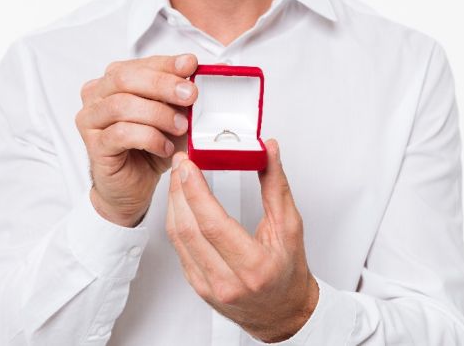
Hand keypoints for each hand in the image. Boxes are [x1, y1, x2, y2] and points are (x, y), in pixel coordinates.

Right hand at [75, 54, 198, 226]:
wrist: (132, 186)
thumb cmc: (148, 148)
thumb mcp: (171, 116)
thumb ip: (180, 97)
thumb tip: (202, 77)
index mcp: (114, 80)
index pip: (141, 63)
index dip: (167, 63)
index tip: (191, 65)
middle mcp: (97, 95)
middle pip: (125, 78)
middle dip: (162, 84)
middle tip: (189, 96)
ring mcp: (91, 120)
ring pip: (122, 105)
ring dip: (158, 114)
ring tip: (180, 126)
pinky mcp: (94, 145)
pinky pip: (121, 133)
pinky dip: (149, 137)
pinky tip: (164, 147)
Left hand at [165, 139, 318, 342]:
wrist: (283, 313)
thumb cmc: (289, 274)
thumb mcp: (290, 227)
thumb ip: (276, 186)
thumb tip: (268, 150)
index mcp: (254, 267)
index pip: (213, 224)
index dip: (196, 191)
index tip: (189, 166)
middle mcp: (228, 281)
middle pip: (188, 229)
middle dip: (180, 191)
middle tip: (182, 165)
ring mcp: (209, 287)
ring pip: (178, 238)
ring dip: (174, 204)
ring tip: (179, 179)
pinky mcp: (198, 287)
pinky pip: (179, 250)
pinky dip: (177, 222)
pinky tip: (181, 204)